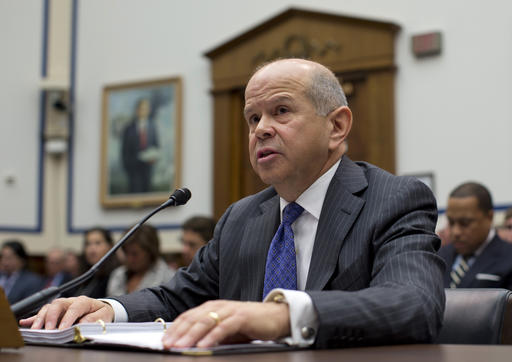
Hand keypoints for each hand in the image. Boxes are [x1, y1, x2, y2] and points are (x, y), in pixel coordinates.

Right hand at [18, 296, 114, 329]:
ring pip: (48, 308)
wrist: (100, 310)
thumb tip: (84, 323)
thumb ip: (95, 319)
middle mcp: (70, 302)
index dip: (68, 318)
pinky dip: (33, 318)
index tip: (63, 329)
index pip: (75, 308)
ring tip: (36, 329)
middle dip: (51, 316)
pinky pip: (43, 313)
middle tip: (48, 329)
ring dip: (41, 318)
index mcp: (83, 301)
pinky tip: (25, 322)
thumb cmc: (101, 313)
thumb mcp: (104, 315)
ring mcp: (62, 306)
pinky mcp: (55, 312)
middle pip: (57, 304)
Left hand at [162, 300, 289, 348]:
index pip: (189, 316)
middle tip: (167, 345)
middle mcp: (219, 306)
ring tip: (180, 347)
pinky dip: (212, 336)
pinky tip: (203, 345)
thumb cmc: (249, 325)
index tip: (164, 341)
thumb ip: (209, 334)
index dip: (175, 328)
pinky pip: (223, 327)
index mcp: (212, 307)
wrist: (275, 317)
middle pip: (194, 319)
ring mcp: (230, 310)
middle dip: (179, 333)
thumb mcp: (225, 330)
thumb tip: (190, 345)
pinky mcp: (242, 317)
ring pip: (206, 321)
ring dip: (191, 335)